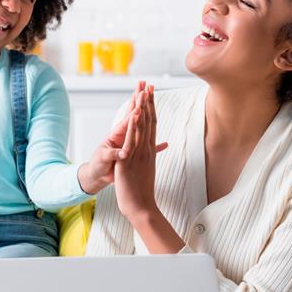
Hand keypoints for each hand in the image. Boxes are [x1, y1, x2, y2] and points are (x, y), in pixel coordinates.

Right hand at [77, 82, 166, 193]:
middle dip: (136, 100)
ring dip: (130, 120)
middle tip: (141, 85)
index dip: (144, 102)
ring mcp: (111, 144)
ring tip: (137, 110)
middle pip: (129, 115)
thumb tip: (165, 143)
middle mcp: (119, 136)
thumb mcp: (135, 154)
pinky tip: (125, 146)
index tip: (150, 88)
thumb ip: (150, 148)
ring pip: (121, 130)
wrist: (99, 174)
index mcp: (128, 134)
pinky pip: (112, 153)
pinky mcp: (105, 156)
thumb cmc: (117, 163)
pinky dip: (119, 150)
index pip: (137, 114)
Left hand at [114, 84, 165, 219]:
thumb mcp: (147, 169)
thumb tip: (161, 147)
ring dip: (143, 108)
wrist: (140, 206)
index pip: (152, 124)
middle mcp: (146, 149)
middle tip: (150, 85)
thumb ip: (152, 155)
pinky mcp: (130, 159)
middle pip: (149, 121)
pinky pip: (132, 139)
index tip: (152, 93)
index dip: (151, 107)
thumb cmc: (142, 190)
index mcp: (149, 150)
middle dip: (148, 102)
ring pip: (142, 126)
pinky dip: (134, 125)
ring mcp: (139, 153)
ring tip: (144, 91)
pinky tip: (136, 113)